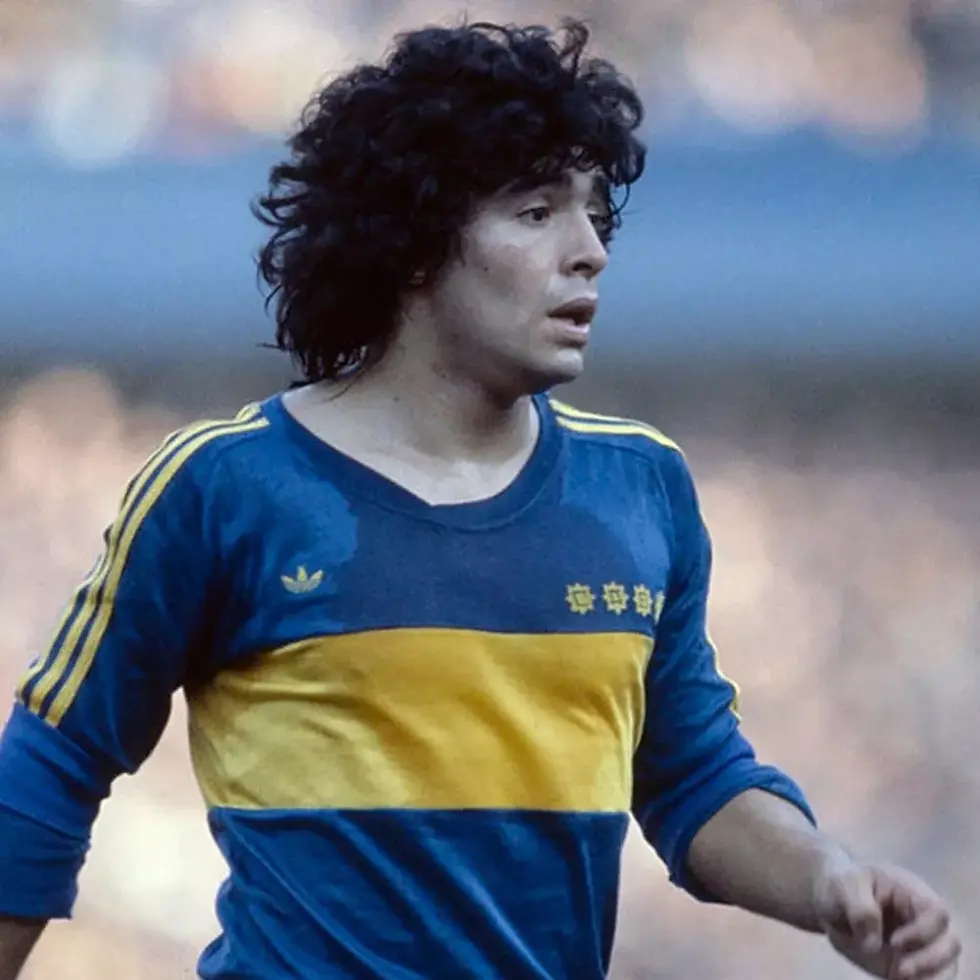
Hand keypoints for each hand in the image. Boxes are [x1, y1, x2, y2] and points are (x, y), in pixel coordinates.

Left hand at [814, 861, 960, 978]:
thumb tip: (872, 944)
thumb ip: (860, 909)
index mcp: (911, 892)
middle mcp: (923, 919)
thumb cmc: (841, 887)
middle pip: (950, 941)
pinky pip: (930, 977)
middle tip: (899, 970)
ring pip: (947, 965)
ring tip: (898, 977)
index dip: (923, 931)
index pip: (937, 912)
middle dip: (931, 961)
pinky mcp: (913, 964)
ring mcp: (921, 943)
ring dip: (931, 977)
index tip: (895, 942)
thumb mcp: (844, 886)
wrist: (832, 904)